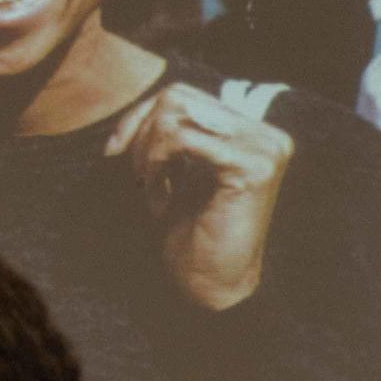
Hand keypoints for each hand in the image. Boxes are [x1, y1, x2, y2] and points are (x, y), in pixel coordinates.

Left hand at [103, 83, 294, 310]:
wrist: (209, 285)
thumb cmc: (189, 233)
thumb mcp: (177, 172)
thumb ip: (171, 134)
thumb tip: (142, 107)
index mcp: (251, 132)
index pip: (183, 95)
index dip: (139, 117)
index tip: (113, 151)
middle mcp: (266, 134)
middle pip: (177, 97)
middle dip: (138, 132)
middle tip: (135, 176)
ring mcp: (265, 147)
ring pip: (176, 114)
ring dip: (146, 153)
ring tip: (149, 189)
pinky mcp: (253, 166)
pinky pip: (181, 138)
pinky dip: (156, 164)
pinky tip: (159, 198)